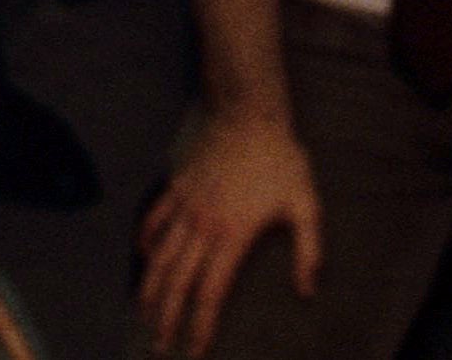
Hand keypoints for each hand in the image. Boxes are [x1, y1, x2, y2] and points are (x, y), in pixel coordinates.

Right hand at [138, 111, 319, 357]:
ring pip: (160, 256)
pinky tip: (144, 257)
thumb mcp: (306, 204)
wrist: (249, 114)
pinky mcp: (178, 187)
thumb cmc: (281, 160)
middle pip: (177, 282)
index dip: (201, 325)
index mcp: (233, 235)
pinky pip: (154, 219)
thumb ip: (308, 250)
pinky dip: (146, 241)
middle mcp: (203, 226)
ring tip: (142, 314)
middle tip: (158, 346)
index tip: (193, 351)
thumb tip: (307, 291)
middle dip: (166, 318)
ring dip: (149, 288)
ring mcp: (186, 206)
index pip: (210, 292)